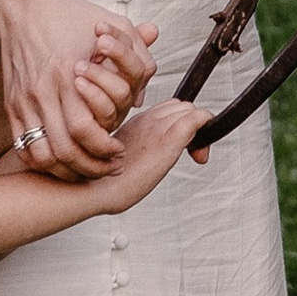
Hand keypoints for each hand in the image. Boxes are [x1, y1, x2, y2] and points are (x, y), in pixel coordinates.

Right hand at [0, 0, 157, 177]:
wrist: (24, 6)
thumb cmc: (71, 16)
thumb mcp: (115, 27)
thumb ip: (137, 59)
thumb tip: (139, 99)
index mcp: (70, 76)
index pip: (85, 130)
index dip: (104, 148)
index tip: (118, 152)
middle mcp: (44, 92)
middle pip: (64, 149)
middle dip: (89, 167)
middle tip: (107, 169)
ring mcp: (25, 101)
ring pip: (41, 154)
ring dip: (65, 170)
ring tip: (84, 171)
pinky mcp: (12, 105)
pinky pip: (23, 145)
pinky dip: (42, 160)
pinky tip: (60, 160)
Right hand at [95, 95, 212, 206]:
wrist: (92, 188)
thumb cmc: (102, 179)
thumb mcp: (119, 156)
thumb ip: (135, 148)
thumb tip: (143, 157)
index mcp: (137, 122)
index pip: (169, 109)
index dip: (180, 122)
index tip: (184, 147)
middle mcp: (147, 120)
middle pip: (181, 107)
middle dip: (191, 125)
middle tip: (191, 152)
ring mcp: (157, 128)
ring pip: (188, 111)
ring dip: (197, 129)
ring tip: (194, 154)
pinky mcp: (167, 140)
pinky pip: (194, 121)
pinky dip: (203, 126)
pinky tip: (199, 151)